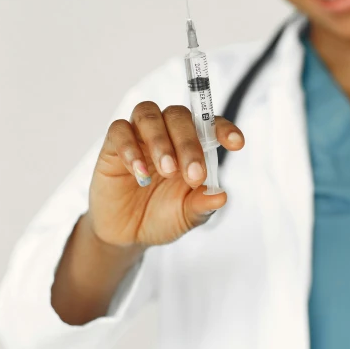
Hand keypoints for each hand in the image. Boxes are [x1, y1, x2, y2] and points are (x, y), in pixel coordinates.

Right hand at [87, 102, 243, 247]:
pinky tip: (141, 174)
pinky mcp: (113, 145)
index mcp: (192, 146)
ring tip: (167, 170)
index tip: (236, 144)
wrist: (126, 234)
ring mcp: (139, 136)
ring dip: (160, 140)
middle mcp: (167, 134)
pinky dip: (130, 148)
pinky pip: (120, 130)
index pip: (209, 125)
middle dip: (188, 143)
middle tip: (193, 175)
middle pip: (178, 116)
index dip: (223, 129)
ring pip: (148, 114)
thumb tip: (221, 197)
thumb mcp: (186, 216)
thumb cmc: (161, 217)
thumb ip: (202, 205)